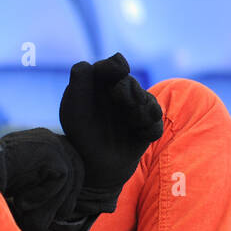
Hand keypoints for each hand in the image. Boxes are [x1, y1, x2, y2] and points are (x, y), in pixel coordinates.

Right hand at [0, 128, 84, 230]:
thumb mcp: (24, 180)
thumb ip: (42, 183)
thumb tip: (65, 208)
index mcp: (44, 140)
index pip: (72, 164)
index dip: (70, 190)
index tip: (64, 210)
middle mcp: (50, 137)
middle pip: (77, 170)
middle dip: (69, 197)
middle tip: (60, 217)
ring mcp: (51, 143)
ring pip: (68, 180)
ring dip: (50, 202)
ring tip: (28, 211)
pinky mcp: (50, 153)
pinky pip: (60, 181)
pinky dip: (43, 197)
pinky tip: (21, 201)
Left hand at [58, 53, 161, 211]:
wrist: (95, 165)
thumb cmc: (81, 134)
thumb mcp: (74, 109)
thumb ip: (79, 83)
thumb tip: (87, 64)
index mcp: (100, 84)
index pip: (113, 65)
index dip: (116, 66)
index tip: (119, 70)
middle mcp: (120, 93)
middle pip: (130, 83)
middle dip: (129, 90)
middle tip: (121, 98)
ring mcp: (136, 109)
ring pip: (148, 102)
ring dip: (140, 110)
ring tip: (132, 121)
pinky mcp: (148, 126)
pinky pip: (155, 123)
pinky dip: (148, 128)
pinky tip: (139, 134)